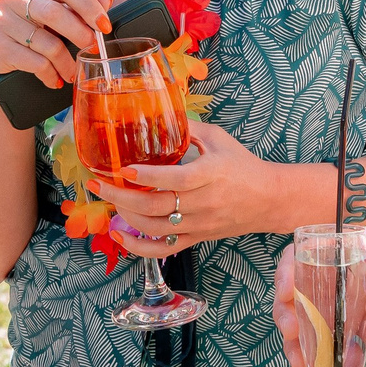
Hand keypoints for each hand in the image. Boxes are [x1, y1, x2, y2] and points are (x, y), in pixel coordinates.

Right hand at [0, 0, 108, 93]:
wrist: (3, 61)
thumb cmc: (33, 33)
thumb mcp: (57, 17)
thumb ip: (79, 7)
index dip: (89, 6)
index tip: (104, 26)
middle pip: (54, 13)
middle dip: (80, 33)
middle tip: (93, 48)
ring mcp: (2, 22)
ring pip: (46, 43)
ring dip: (66, 62)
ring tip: (72, 72)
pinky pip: (34, 63)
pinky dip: (50, 74)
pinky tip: (55, 79)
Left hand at [94, 121, 291, 254]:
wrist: (268, 200)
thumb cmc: (242, 166)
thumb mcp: (219, 139)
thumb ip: (188, 129)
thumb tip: (157, 117)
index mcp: (211, 175)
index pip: (177, 179)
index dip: (148, 176)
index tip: (123, 169)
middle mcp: (204, 203)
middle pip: (156, 206)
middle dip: (120, 195)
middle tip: (97, 182)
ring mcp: (198, 224)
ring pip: (154, 228)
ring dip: (125, 216)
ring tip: (107, 198)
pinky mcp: (195, 238)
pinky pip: (163, 249)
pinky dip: (137, 247)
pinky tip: (118, 234)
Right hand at [270, 243, 365, 366]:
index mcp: (345, 251)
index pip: (305, 253)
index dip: (288, 269)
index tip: (286, 290)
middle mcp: (333, 277)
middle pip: (294, 289)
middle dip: (286, 310)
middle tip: (291, 328)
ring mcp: (336, 305)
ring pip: (301, 318)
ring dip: (292, 338)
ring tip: (297, 357)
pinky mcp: (344, 330)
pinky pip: (320, 341)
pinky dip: (310, 355)